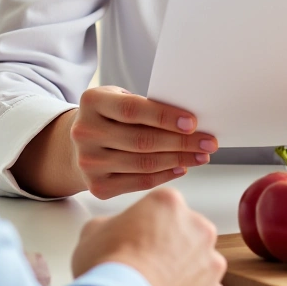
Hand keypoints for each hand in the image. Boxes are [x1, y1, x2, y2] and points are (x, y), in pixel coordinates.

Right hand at [70, 187, 226, 285]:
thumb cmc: (107, 269)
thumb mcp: (93, 232)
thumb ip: (112, 224)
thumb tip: (113, 232)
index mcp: (169, 204)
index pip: (163, 209)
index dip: (147, 227)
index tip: (137, 241)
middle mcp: (199, 229)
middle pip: (188, 235)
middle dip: (172, 249)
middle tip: (146, 266)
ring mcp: (210, 263)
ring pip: (200, 266)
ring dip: (184, 275)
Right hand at [71, 86, 217, 199]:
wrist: (78, 145)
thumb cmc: (110, 117)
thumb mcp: (119, 99)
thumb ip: (145, 106)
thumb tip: (190, 122)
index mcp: (92, 102)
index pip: (132, 110)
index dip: (165, 117)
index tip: (193, 122)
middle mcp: (85, 132)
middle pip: (142, 140)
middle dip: (181, 142)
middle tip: (208, 142)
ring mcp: (89, 162)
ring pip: (144, 163)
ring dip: (178, 160)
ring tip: (201, 156)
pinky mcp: (97, 186)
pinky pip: (139, 182)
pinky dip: (165, 175)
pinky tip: (181, 168)